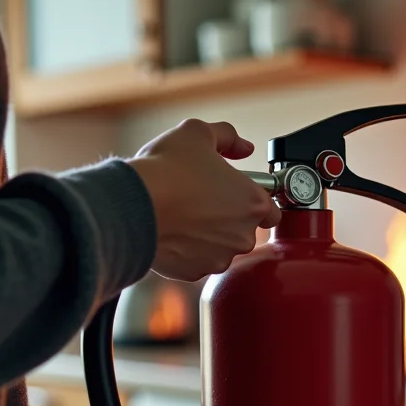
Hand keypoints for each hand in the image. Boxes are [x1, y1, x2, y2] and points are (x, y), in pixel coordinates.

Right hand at [128, 118, 281, 280]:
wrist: (133, 204)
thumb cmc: (167, 169)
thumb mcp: (198, 132)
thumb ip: (228, 137)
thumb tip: (243, 147)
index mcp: (253, 203)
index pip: (272, 211)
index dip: (254, 200)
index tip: (236, 194)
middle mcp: (243, 236)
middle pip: (244, 230)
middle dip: (228, 218)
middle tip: (202, 200)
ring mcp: (219, 258)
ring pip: (220, 248)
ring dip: (208, 236)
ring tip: (184, 215)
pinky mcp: (194, 272)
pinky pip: (196, 261)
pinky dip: (187, 250)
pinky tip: (172, 231)